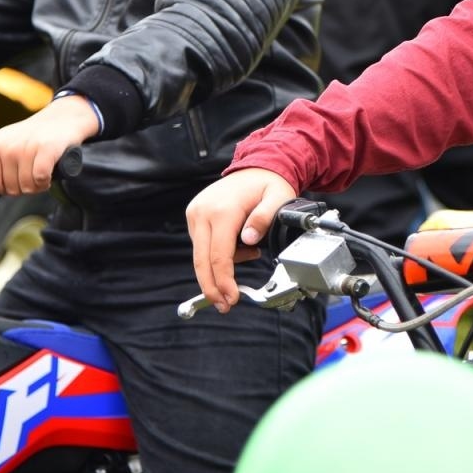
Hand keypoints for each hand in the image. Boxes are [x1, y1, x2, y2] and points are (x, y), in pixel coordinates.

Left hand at [0, 95, 97, 195]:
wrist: (63, 117)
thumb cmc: (35, 133)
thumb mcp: (6, 138)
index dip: (4, 189)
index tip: (14, 182)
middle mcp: (8, 146)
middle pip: (11, 188)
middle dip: (24, 188)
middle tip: (32, 176)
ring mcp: (27, 148)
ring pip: (27, 186)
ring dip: (37, 187)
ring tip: (41, 175)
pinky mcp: (46, 150)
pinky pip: (40, 179)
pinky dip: (46, 182)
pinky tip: (49, 175)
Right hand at [186, 168, 297, 312]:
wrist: (255, 167)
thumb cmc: (269, 184)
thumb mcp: (278, 198)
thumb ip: (265, 218)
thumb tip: (250, 240)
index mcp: (223, 211)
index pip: (219, 256)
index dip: (224, 281)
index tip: (232, 298)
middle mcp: (203, 212)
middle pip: (202, 261)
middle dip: (212, 287)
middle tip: (225, 305)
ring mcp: (195, 213)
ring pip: (201, 255)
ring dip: (221, 266)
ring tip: (250, 252)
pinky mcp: (194, 215)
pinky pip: (202, 245)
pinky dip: (218, 254)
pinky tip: (239, 244)